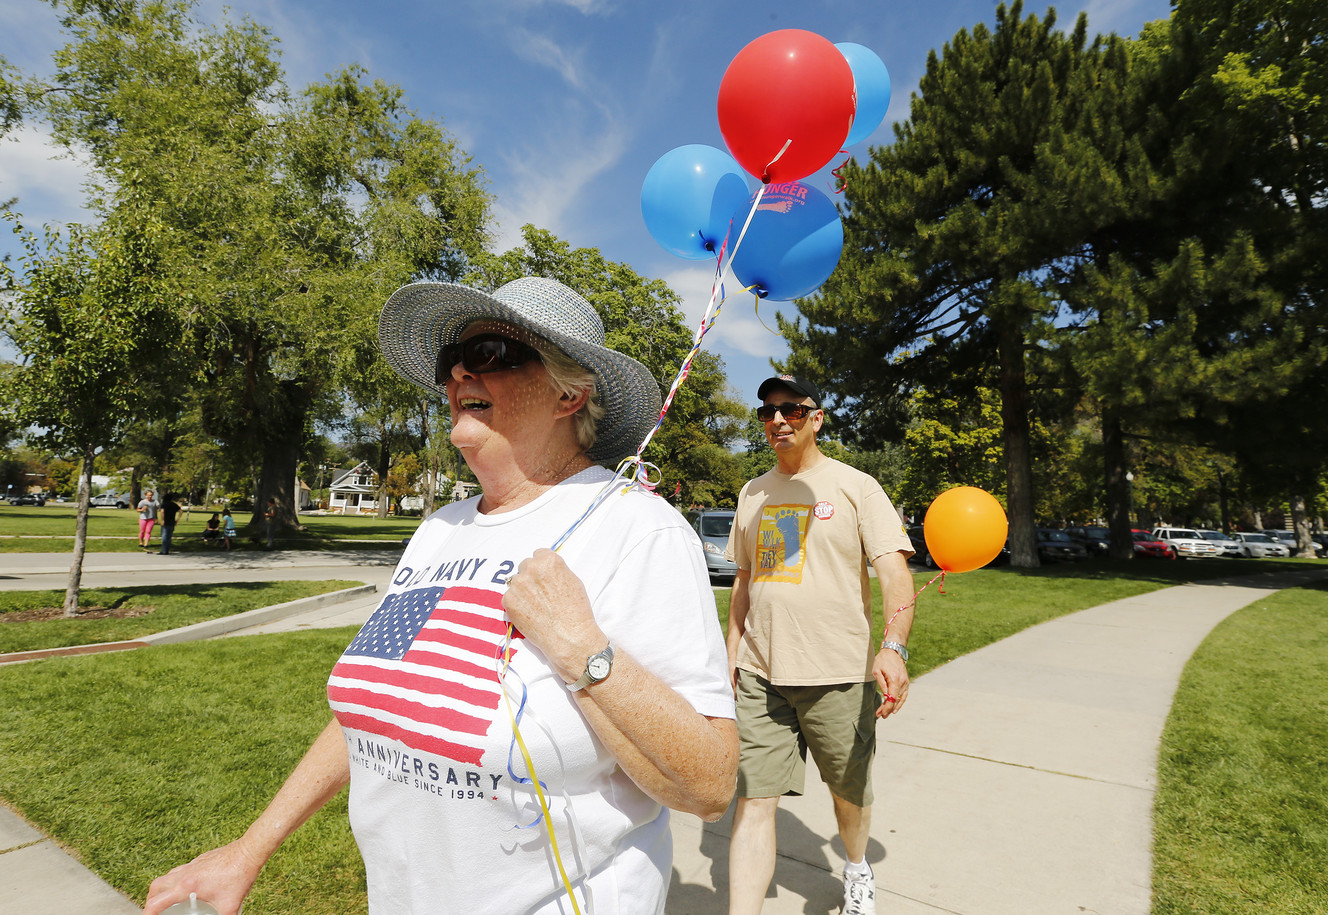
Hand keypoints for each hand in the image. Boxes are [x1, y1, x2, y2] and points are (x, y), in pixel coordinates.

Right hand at [143, 840, 262, 914]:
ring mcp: (192, 864)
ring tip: (169, 901)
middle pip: (155, 887)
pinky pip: (180, 870)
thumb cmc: (240, 875)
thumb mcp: (229, 906)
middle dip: (151, 901)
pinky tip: (188, 888)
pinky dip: (176, 880)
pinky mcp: (199, 860)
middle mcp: (185, 873)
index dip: (148, 914)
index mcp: (187, 886)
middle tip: (155, 911)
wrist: (249, 851)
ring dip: (163, 889)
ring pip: (167, 876)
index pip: (156, 902)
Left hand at [501, 549, 605, 684]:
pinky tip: (529, 613)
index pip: (538, 554)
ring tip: (536, 606)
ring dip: (522, 590)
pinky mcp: (508, 600)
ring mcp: (518, 584)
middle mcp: (531, 568)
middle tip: (540, 593)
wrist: (568, 636)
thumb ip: (556, 570)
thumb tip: (545, 569)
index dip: (542, 568)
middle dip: (531, 577)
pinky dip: (516, 604)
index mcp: (549, 560)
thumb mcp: (573, 581)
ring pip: (516, 582)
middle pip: (525, 566)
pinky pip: (510, 597)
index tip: (545, 577)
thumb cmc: (576, 610)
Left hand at [872, 648, 909, 719]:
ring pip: (901, 699)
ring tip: (886, 714)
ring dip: (893, 707)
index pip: (891, 699)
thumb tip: (885, 696)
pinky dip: (900, 702)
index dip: (886, 708)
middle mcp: (902, 682)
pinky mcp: (906, 681)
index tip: (880, 714)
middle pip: (896, 700)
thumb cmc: (882, 660)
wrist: (893, 651)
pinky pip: (904, 695)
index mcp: (894, 680)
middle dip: (888, 709)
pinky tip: (895, 708)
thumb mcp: (877, 671)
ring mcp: (905, 682)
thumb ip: (881, 684)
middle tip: (880, 716)